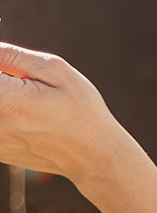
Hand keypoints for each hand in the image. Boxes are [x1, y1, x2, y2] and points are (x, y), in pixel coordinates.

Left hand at [0, 43, 124, 190]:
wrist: (92, 156)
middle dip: (2, 79)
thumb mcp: (56, 71)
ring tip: (25, 96)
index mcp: (8, 101)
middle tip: (16, 78)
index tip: (11, 68)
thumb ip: (13, 56)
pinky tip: (23, 113)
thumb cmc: (81, 110)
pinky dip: (5, 111)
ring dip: (5, 94)